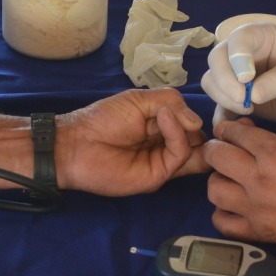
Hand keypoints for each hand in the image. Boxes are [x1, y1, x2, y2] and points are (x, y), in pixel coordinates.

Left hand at [55, 88, 208, 194]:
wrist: (77, 143)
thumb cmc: (104, 119)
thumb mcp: (139, 100)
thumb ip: (171, 102)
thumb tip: (197, 121)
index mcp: (162, 129)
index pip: (193, 126)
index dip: (196, 117)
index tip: (193, 107)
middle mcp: (166, 147)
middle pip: (199, 141)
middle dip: (199, 127)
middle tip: (186, 116)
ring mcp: (164, 163)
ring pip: (196, 151)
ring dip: (192, 131)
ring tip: (175, 116)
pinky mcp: (159, 175)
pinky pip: (179, 154)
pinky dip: (177, 133)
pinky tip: (163, 119)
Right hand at [201, 23, 275, 123]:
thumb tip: (252, 96)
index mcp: (259, 36)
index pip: (238, 39)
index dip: (237, 58)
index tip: (247, 79)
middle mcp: (241, 52)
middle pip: (216, 60)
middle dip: (226, 82)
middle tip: (245, 100)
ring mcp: (234, 73)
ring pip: (212, 81)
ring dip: (224, 98)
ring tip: (249, 109)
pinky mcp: (233, 95)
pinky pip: (217, 103)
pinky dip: (221, 115)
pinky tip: (231, 125)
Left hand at [204, 120, 275, 247]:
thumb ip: (272, 142)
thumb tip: (248, 138)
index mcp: (274, 154)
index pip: (235, 134)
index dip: (228, 128)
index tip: (227, 131)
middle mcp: (259, 180)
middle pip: (216, 158)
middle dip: (216, 149)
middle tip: (221, 150)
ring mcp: (255, 208)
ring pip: (213, 189)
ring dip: (218, 180)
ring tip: (228, 180)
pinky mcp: (257, 232)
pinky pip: (222, 222)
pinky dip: (222, 212)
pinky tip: (232, 206)